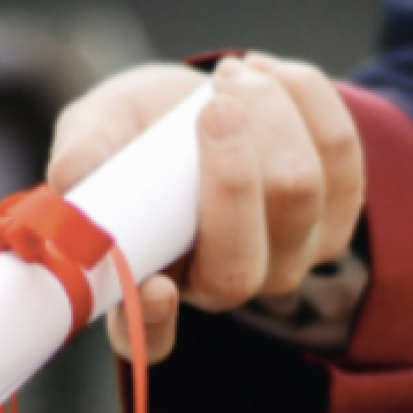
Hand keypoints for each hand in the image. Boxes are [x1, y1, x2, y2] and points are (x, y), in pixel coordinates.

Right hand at [47, 54, 364, 362]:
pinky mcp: (337, 215)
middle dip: (233, 171)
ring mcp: (290, 258)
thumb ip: (84, 152)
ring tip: (232, 75)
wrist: (208, 99)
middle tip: (213, 103)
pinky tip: (270, 74)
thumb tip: (70, 178)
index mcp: (156, 283)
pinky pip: (342, 154)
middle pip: (242, 263)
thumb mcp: (101, 128)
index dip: (154, 323)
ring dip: (270, 114)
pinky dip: (306, 98)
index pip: (151, 339)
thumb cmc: (143, 129)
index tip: (155, 287)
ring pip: (299, 195)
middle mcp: (226, 286)